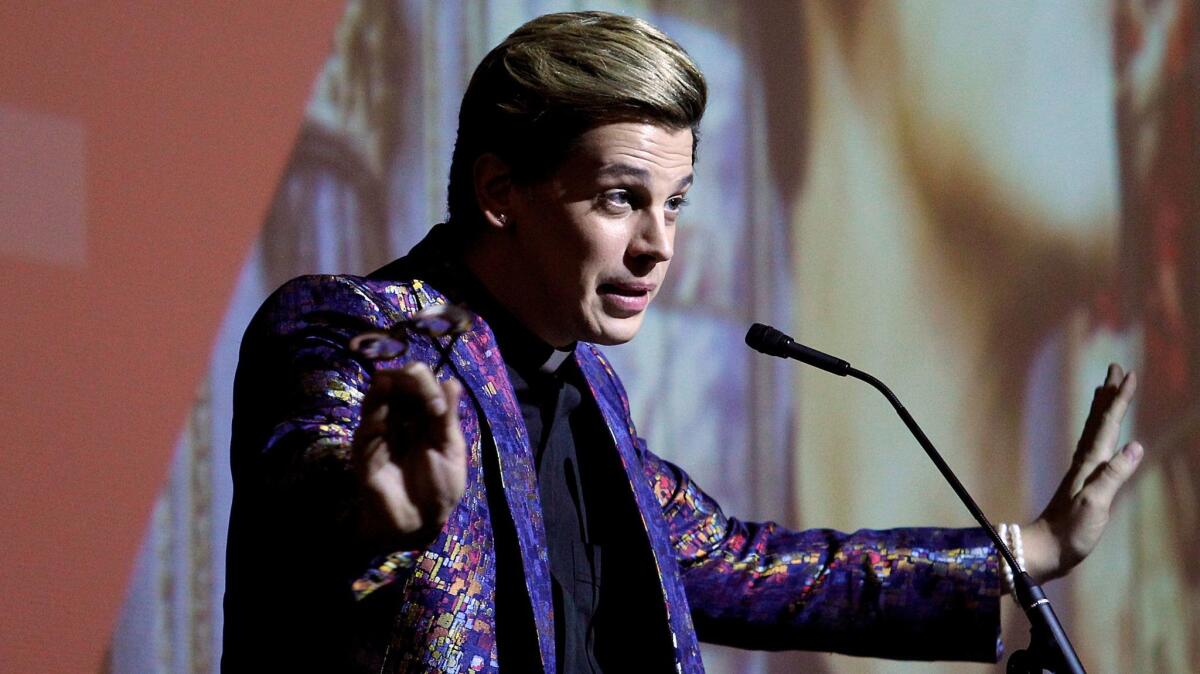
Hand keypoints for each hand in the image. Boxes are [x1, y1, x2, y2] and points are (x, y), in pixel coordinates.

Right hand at [352, 362, 465, 550]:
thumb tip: (452, 380)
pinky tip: (381, 422)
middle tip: (423, 401)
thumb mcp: (450, 449)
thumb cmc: (439, 486)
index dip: (427, 385)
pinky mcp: (365, 453)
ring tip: (390, 385)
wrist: (421, 522)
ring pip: (375, 400)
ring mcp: (379, 433)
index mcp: (422, 415)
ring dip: (383, 390)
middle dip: (407, 382)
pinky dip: (371, 422)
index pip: (418, 383)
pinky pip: (364, 433)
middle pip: (395, 382)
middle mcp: (399, 418)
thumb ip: (447, 417)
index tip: (439, 409)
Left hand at [1021, 364, 1142, 581]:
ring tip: (1106, 389)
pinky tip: (1104, 436)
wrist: (1047, 549)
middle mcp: (1085, 462)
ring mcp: (1082, 471)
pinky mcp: (1083, 483)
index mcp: (1090, 463)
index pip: (1108, 424)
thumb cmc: (1071, 530)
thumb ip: (1115, 475)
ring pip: (1094, 430)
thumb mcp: (1096, 503)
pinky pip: (1094, 446)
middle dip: (1109, 393)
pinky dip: (1100, 432)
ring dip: (1102, 408)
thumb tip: (1136, 445)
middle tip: (1116, 367)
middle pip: (1098, 419)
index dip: (1120, 399)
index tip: (1129, 374)